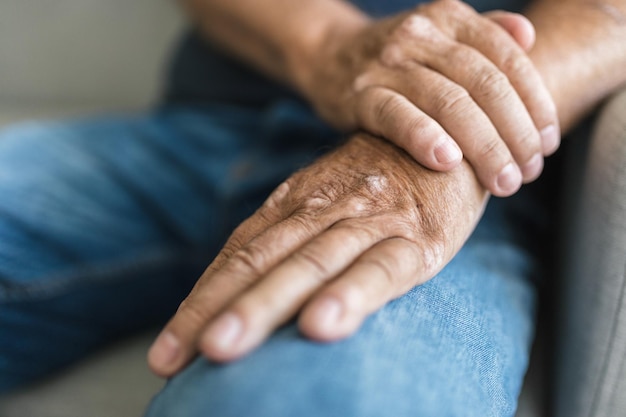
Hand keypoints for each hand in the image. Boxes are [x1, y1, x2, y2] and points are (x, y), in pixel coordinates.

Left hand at [148, 133, 487, 376]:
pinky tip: (323, 326)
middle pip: (259, 263)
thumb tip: (230, 298)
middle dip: (215, 310)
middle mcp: (322, 212)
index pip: (236, 257)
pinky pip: (381, 269)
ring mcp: (369, 223)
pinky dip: (350, 295)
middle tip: (172, 357)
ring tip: (224, 348)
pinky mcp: (417, 240)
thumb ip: (283, 242)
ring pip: (308, 265)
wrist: (444, 137)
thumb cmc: (377, 184)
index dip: (197, 304)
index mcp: (294, 206)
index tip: (164, 355)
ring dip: (264, 306)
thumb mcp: (324, 204)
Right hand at [294, 0, 559, 196]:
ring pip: (448, 102)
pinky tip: (447, 161)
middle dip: (515, 133)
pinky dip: (423, 136)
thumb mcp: (442, 36)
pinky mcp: (360, 95)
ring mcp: (388, 63)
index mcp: (450, 18)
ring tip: (503, 181)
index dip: (536, 104)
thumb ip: (486, 34)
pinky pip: (396, 115)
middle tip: (529, 173)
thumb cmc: (398, 58)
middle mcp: (422, 34)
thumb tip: (529, 36)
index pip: (508, 60)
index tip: (548, 144)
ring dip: (483, 146)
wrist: (330, 56)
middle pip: (484, 85)